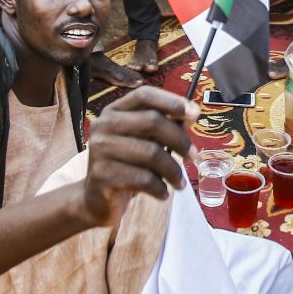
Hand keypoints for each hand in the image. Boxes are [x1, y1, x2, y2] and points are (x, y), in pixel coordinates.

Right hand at [81, 86, 197, 226]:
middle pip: (152, 121)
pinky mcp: (101, 174)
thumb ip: (163, 127)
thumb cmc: (127, 166)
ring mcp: (100, 149)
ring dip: (173, 170)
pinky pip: (143, 179)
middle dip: (180, 140)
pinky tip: (163, 193)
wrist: (97, 199)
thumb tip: (192, 114)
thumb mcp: (143, 142)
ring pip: (151, 153)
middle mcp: (104, 125)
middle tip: (193, 156)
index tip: (195, 114)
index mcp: (114, 111)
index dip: (172, 101)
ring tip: (179, 183)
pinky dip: (160, 188)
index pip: (145, 95)